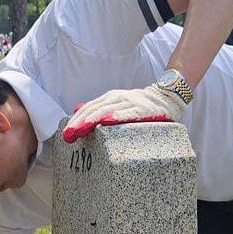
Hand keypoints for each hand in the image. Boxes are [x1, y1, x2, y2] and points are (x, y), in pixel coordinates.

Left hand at [62, 83, 187, 143]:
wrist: (166, 97)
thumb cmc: (140, 106)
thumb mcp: (117, 104)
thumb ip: (99, 108)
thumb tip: (77, 109)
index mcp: (109, 98)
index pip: (88, 108)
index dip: (75, 120)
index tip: (66, 134)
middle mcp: (117, 98)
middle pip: (93, 109)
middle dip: (79, 123)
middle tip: (68, 136)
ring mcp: (129, 102)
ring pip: (106, 110)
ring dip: (91, 120)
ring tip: (80, 130)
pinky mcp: (142, 109)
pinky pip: (127, 113)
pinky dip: (116, 116)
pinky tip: (106, 122)